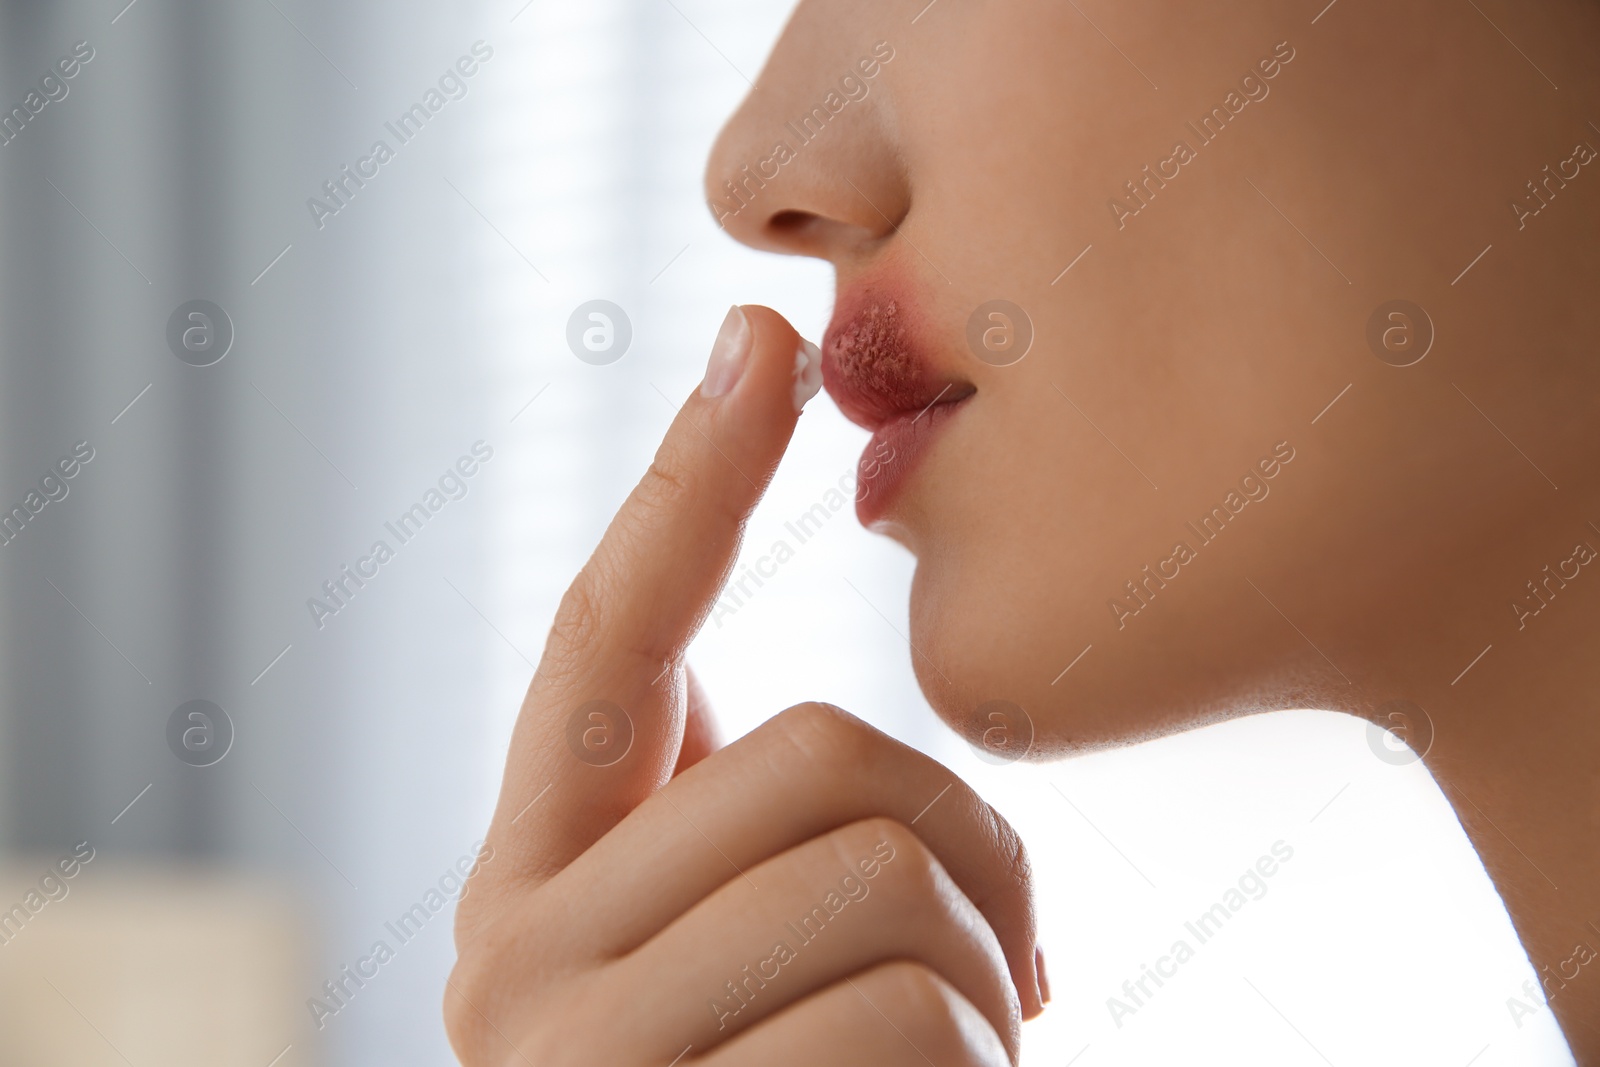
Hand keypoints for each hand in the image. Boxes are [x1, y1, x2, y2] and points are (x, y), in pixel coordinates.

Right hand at [445, 306, 1044, 1065]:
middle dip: (972, 847)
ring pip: (883, 882)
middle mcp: (515, 956)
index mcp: (533, 881)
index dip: (691, 481)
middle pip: (820, 764)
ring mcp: (582, 1056)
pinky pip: (915, 1017)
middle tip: (1010, 957)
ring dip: (989, 979)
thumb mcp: (725, 960)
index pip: (610, 637)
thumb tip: (759, 705)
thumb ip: (714, 839)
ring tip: (965, 1060)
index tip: (762, 340)